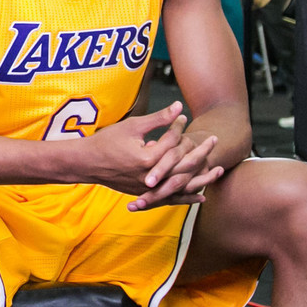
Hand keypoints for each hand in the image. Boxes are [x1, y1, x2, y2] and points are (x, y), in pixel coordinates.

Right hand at [73, 103, 223, 208]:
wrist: (87, 163)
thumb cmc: (107, 142)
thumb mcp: (132, 126)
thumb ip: (158, 119)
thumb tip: (179, 107)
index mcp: (148, 158)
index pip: (172, 142)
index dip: (178, 127)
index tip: (181, 117)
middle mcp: (151, 177)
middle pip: (183, 165)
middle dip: (201, 152)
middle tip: (214, 140)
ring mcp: (148, 188)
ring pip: (182, 185)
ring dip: (202, 178)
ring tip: (219, 170)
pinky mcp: (145, 194)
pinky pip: (171, 198)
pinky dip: (187, 197)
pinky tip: (202, 196)